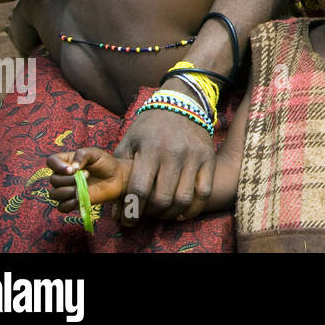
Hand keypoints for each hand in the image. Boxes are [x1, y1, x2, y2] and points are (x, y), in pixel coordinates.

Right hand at [47, 147, 130, 212]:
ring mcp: (67, 189)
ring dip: (67, 191)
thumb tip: (72, 168)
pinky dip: (68, 204)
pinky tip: (79, 199)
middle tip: (87, 174)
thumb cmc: (105, 163)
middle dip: (68, 179)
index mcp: (66, 162)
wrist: (117, 177)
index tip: (71, 169)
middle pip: (53, 180)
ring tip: (82, 187)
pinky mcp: (73, 202)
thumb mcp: (95, 153)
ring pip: (54, 194)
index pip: (51, 162)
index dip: (57, 166)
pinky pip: (62, 207)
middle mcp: (63, 176)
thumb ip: (82, 155)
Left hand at [113, 103, 215, 222]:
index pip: (140, 189)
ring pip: (183, 199)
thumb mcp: (129, 142)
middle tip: (146, 214)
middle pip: (162, 199)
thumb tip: (115, 211)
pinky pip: (204, 192)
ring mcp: (194, 156)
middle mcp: (174, 153)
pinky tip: (182, 212)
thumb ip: (119, 175)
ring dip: (170, 214)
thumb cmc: (149, 127)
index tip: (128, 220)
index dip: (132, 211)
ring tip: (162, 213)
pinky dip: (193, 209)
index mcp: (150, 149)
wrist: (181, 103)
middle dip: (151, 213)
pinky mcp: (209, 159)